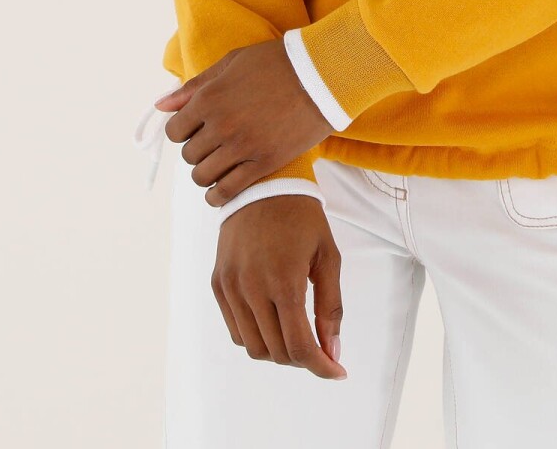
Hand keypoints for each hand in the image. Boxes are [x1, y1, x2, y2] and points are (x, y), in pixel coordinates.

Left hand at [154, 39, 334, 206]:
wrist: (322, 74)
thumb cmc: (277, 62)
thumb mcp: (232, 63)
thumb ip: (194, 87)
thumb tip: (161, 105)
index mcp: (209, 98)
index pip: (175, 130)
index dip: (184, 130)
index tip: (196, 128)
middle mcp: (221, 125)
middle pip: (189, 155)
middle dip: (198, 150)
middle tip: (214, 143)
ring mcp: (242, 147)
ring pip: (203, 176)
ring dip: (207, 172)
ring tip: (220, 163)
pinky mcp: (264, 164)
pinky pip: (228, 191)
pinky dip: (218, 196)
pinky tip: (221, 191)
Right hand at [211, 195, 347, 379]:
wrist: (263, 183)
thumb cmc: (302, 218)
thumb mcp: (328, 256)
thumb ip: (331, 306)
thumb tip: (333, 352)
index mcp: (284, 280)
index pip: (300, 345)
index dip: (321, 367)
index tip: (338, 372)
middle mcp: (252, 287)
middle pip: (277, 352)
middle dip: (304, 359)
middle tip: (322, 349)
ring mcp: (231, 286)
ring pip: (254, 347)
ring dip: (278, 352)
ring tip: (297, 335)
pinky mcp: (219, 283)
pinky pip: (236, 330)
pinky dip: (256, 337)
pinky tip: (274, 322)